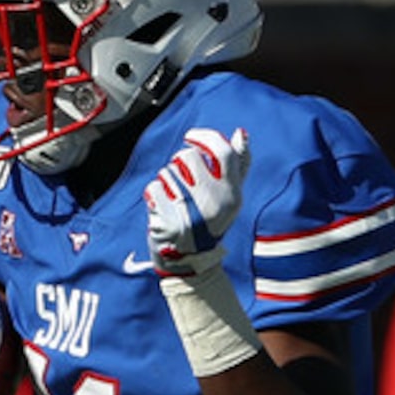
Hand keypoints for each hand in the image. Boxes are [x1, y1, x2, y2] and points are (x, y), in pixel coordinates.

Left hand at [145, 127, 250, 276]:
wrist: (189, 261)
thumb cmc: (209, 222)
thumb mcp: (230, 198)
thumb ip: (239, 166)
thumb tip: (242, 133)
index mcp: (232, 195)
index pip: (223, 152)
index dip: (205, 137)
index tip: (192, 136)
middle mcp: (214, 203)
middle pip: (188, 156)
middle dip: (180, 164)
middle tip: (184, 185)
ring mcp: (190, 212)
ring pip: (167, 171)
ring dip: (167, 181)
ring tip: (176, 203)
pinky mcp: (167, 219)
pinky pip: (153, 188)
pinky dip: (154, 196)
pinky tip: (164, 210)